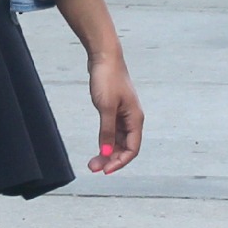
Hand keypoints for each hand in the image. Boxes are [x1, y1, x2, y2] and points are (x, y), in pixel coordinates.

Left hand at [85, 51, 141, 173]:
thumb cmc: (107, 79)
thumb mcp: (106, 108)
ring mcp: (123, 114)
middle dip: (111, 159)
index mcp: (135, 119)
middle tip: (93, 168)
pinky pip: (113, 132)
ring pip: (118, 141)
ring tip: (92, 161)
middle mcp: (132, 119)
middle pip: (125, 147)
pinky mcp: (114, 110)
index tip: (105, 170)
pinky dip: (105, 141)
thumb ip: (107, 132)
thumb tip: (107, 153)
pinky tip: (98, 146)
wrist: (104, 57)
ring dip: (107, 152)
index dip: (120, 162)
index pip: (132, 149)